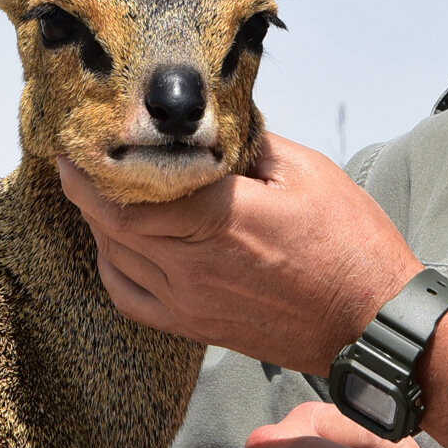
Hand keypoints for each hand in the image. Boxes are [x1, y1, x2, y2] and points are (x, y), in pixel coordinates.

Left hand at [58, 134, 421, 372]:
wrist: (372, 323)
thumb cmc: (350, 244)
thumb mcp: (306, 171)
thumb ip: (249, 142)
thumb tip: (211, 120)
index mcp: (218, 220)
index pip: (128, 195)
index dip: (89, 169)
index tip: (74, 140)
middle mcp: (193, 266)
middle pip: (111, 226)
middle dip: (84, 189)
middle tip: (74, 157)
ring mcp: (191, 302)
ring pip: (116, 259)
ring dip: (97, 224)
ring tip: (95, 191)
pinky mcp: (196, 327)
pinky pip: (131, 299)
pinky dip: (113, 268)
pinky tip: (117, 245)